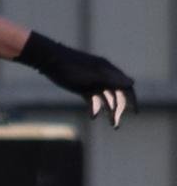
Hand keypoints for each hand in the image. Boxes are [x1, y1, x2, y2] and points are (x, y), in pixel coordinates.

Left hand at [17, 32, 136, 127]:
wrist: (50, 61)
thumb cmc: (72, 66)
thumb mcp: (92, 75)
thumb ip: (112, 80)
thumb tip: (132, 83)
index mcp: (109, 71)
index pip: (126, 86)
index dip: (132, 99)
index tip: (134, 112)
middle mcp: (103, 77)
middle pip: (116, 95)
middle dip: (118, 109)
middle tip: (115, 124)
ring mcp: (93, 82)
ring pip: (105, 99)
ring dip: (108, 111)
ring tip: (111, 125)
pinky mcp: (82, 87)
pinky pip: (93, 100)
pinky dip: (95, 108)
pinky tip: (93, 117)